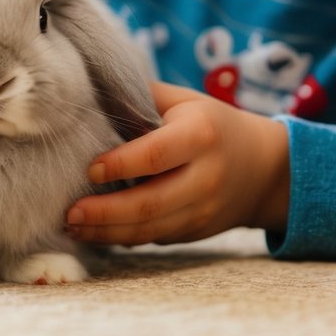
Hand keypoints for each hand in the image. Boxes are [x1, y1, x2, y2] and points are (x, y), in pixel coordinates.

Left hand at [64, 82, 289, 245]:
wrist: (265, 167)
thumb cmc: (211, 124)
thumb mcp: (184, 101)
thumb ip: (141, 98)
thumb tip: (88, 96)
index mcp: (200, 135)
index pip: (155, 155)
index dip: (120, 165)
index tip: (89, 169)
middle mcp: (206, 177)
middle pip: (151, 203)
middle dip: (105, 212)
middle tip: (69, 212)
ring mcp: (204, 210)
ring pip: (151, 229)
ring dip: (107, 232)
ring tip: (72, 227)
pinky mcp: (198, 232)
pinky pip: (156, 238)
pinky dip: (123, 238)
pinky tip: (95, 233)